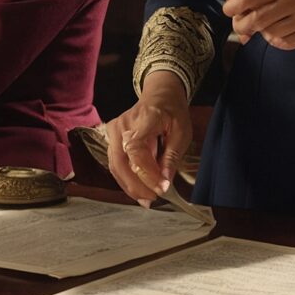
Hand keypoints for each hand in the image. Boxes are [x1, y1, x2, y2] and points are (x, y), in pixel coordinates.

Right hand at [105, 72, 191, 203]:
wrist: (160, 95)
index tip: (161, 188)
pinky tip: (140, 189)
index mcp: (144, 118)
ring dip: (131, 186)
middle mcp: (123, 124)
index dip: (147, 173)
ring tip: (147, 198)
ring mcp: (114, 131)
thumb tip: (164, 183)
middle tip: (153, 199)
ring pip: (116, 166)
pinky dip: (127, 179)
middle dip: (136, 185)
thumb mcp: (182, 132)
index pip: (136, 149)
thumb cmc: (173, 112)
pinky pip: (116, 164)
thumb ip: (171, 157)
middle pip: (121, 162)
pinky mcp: (112, 139)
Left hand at [222, 0, 294, 50]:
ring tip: (263, 29)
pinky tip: (277, 35)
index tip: (229, 9)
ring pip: (269, 32)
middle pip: (255, 17)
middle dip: (240, 24)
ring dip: (261, 33)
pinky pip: (286, 42)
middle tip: (239, 26)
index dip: (233, 4)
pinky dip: (276, 41)